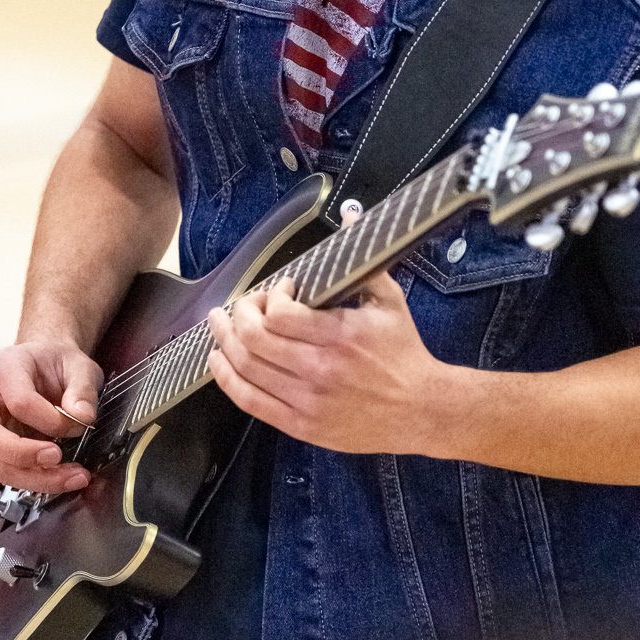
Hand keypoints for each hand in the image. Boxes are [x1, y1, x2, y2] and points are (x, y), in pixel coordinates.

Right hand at [0, 339, 102, 494]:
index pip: (18, 402)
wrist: (46, 365)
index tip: (76, 425)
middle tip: (58, 459)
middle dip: (24, 455)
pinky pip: (6, 470)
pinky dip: (36, 480)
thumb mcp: (80, 367)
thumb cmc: (56, 362)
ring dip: (35, 477)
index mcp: (3, 367)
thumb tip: (82, 418)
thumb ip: (83, 391)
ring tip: (72, 477)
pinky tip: (62, 478)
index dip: (50, 420)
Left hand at [207, 273, 460, 457]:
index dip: (271, 296)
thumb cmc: (404, 352)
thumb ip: (364, 260)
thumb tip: (350, 214)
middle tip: (243, 304)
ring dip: (225, 341)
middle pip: (254, 339)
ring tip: (219, 324)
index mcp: (339, 336)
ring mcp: (307, 401)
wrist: (421, 408)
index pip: (280, 314)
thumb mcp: (390, 301)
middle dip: (240, 313)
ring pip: (245, 368)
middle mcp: (318, 369)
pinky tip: (218, 360)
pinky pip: (250, 401)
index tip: (281, 290)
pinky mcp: (300, 425)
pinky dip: (226, 378)